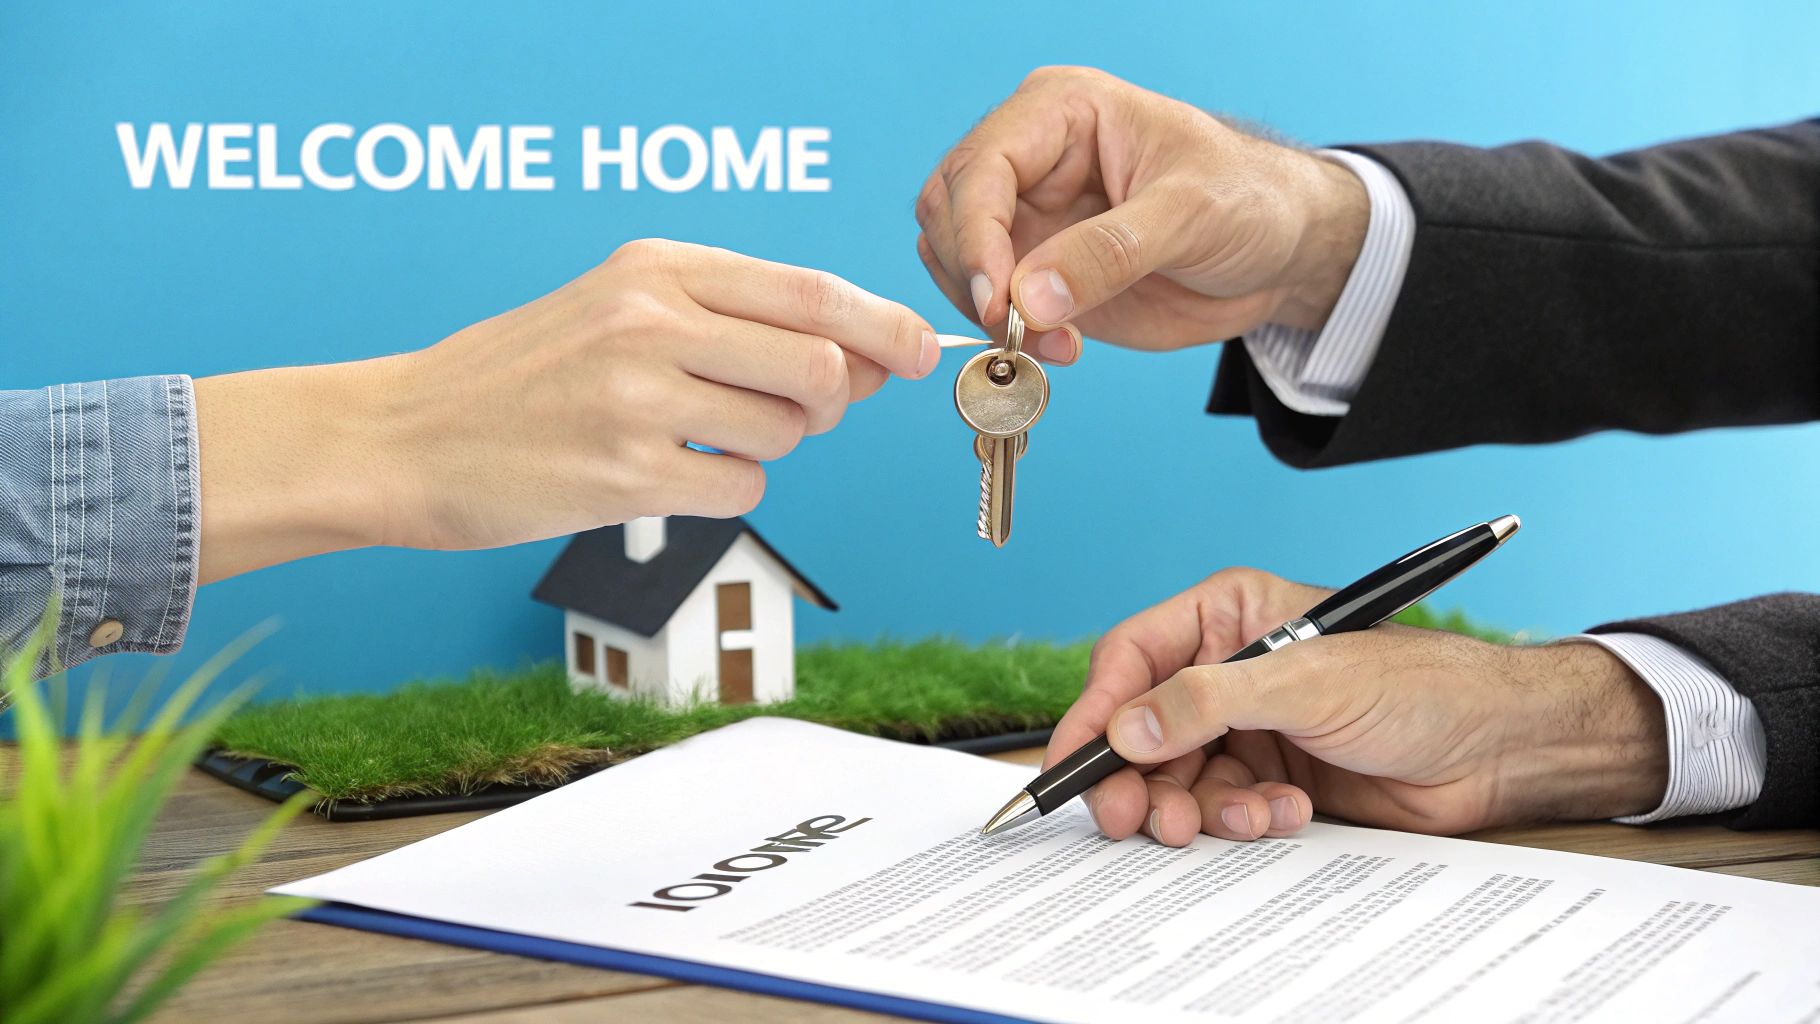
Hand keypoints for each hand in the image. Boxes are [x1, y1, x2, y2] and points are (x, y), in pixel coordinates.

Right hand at [194, 239, 938, 581]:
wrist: (403, 436)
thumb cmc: (522, 376)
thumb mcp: (615, 307)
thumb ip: (732, 320)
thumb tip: (864, 356)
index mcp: (655, 268)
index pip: (809, 291)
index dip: (883, 325)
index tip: (921, 352)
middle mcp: (650, 321)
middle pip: (821, 365)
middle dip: (834, 401)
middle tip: (799, 413)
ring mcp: (636, 399)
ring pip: (786, 432)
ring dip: (767, 447)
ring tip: (697, 439)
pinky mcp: (624, 476)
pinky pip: (741, 491)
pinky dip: (725, 491)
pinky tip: (667, 477)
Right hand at [916, 66, 1368, 361]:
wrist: (1281, 253)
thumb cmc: (1249, 201)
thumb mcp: (1190, 216)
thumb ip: (1108, 253)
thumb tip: (1026, 296)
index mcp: (1060, 113)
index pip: (982, 167)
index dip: (974, 235)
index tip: (995, 299)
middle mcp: (1030, 160)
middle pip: (947, 212)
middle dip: (973, 276)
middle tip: (1019, 329)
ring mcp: (1028, 218)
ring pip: (953, 261)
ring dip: (985, 312)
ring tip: (1053, 342)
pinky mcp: (1037, 271)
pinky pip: (987, 303)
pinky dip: (1005, 335)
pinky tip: (1057, 347)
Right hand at [1048, 568, 1670, 844]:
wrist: (1498, 750)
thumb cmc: (1422, 685)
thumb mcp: (1305, 684)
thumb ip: (1206, 703)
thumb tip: (1125, 728)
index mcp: (1229, 615)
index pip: (1132, 659)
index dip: (1097, 711)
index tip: (1074, 762)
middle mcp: (1229, 670)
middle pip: (1142, 728)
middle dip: (1140, 778)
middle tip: (1135, 820)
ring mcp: (1250, 727)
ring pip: (1178, 777)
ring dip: (1196, 807)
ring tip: (1240, 816)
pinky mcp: (1271, 778)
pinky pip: (1221, 807)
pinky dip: (1242, 820)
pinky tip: (1286, 813)